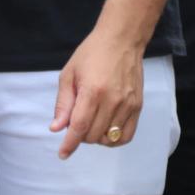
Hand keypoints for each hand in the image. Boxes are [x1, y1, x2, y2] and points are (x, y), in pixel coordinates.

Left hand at [50, 25, 144, 158]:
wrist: (121, 40)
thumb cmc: (91, 54)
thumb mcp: (69, 74)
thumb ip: (63, 103)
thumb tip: (56, 128)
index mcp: (92, 91)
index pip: (79, 127)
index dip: (69, 143)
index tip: (62, 154)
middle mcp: (112, 101)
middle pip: (92, 135)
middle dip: (80, 136)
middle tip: (76, 120)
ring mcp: (127, 105)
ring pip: (108, 138)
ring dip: (95, 137)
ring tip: (91, 121)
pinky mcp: (138, 107)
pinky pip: (126, 136)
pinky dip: (113, 139)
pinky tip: (106, 129)